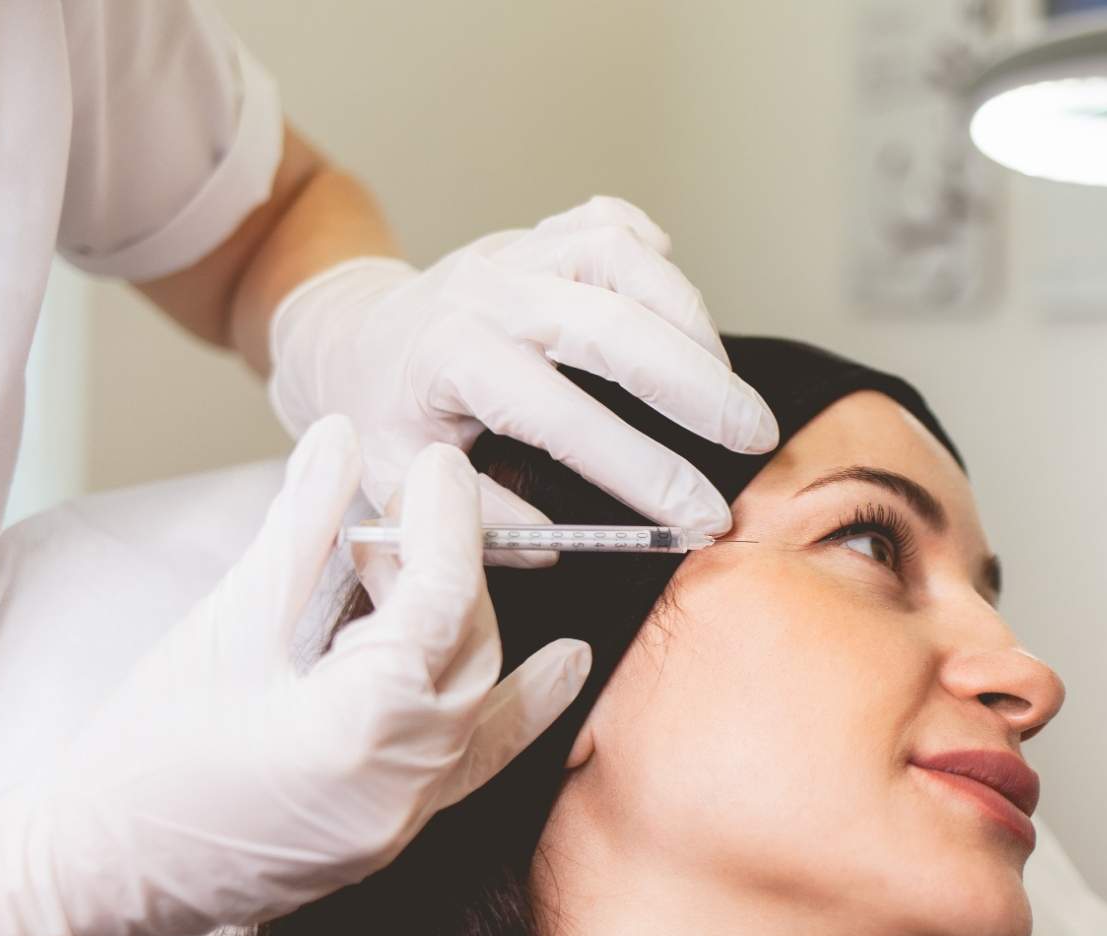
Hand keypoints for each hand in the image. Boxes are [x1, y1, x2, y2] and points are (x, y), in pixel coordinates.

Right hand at [0, 418, 590, 935]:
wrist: (92, 879)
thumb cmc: (141, 758)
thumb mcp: (224, 627)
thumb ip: (299, 530)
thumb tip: (339, 439)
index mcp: (357, 729)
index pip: (441, 601)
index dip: (446, 522)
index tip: (442, 465)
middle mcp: (402, 785)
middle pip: (468, 649)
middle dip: (449, 571)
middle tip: (403, 514)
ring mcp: (402, 822)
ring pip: (475, 701)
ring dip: (462, 627)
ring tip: (416, 568)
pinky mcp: (391, 838)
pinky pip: (476, 762)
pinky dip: (515, 708)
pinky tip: (562, 663)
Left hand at [265, 196, 777, 534]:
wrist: (350, 339)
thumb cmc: (382, 422)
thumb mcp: (399, 489)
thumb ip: (474, 522)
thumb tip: (556, 542)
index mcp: (448, 359)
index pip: (561, 416)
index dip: (640, 470)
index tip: (700, 516)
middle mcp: (486, 293)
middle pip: (610, 323)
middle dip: (697, 387)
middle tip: (756, 439)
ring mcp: (516, 253)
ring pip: (620, 256)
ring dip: (688, 318)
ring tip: (726, 387)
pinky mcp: (539, 235)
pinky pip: (609, 222)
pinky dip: (655, 258)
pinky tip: (681, 312)